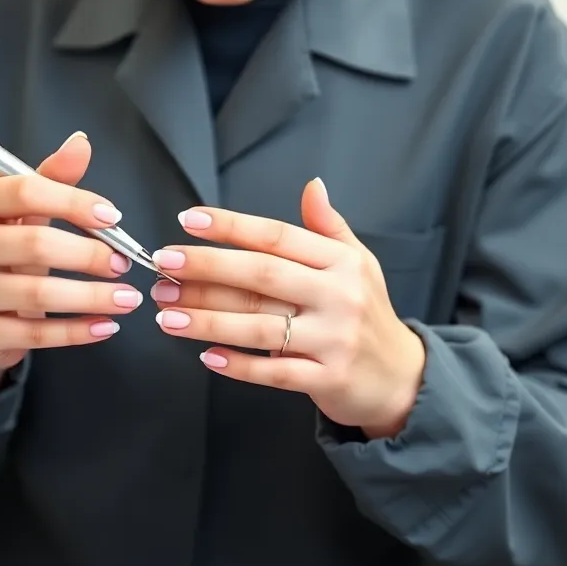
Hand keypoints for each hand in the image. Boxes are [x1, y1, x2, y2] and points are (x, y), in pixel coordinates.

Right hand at [0, 131, 141, 384]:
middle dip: (89, 254)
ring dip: (93, 297)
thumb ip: (53, 178)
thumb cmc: (5, 250)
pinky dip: (77, 331)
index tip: (113, 216)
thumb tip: (81, 142)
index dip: (74, 201)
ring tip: (129, 297)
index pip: (25, 191)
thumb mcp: (23, 210)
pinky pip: (36, 334)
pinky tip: (106, 325)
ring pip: (38, 294)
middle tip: (124, 263)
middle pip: (35, 244)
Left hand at [150, 178, 425, 439]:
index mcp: (340, 262)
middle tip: (164, 264)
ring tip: (166, 312)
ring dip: (207, 318)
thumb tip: (312, 186)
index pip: (277, 236)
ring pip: (259, 326)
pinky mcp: (327, 379)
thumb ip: (328, 226)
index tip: (189, 220)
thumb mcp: (358, 262)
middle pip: (262, 276)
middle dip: (207, 268)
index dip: (231, 227)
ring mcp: (333, 340)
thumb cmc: (367, 312)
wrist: (402, 378)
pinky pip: (273, 372)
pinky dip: (237, 365)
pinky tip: (205, 355)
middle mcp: (338, 296)